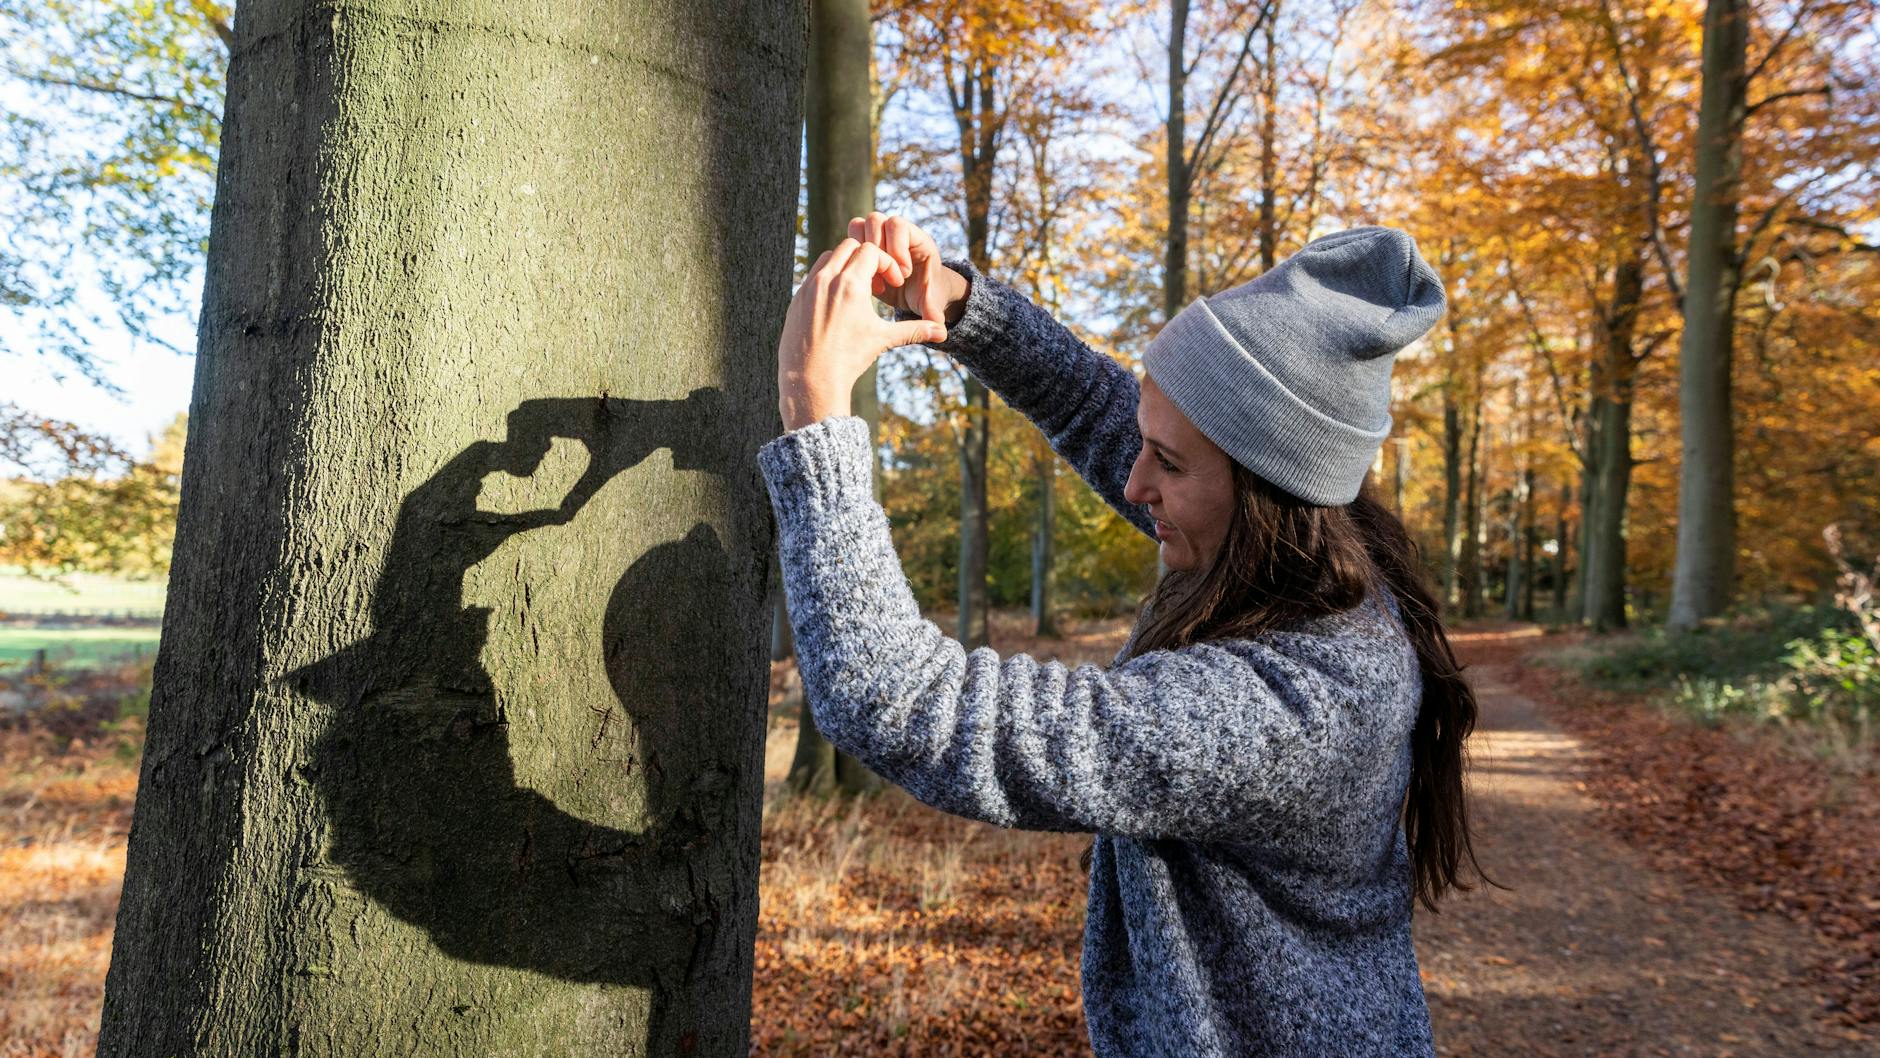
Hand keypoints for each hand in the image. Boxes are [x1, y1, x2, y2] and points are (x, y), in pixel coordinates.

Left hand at [777, 238, 947, 430]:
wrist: (811, 380)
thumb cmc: (848, 359)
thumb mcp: (883, 340)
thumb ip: (914, 330)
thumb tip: (943, 333)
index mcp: (850, 284)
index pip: (871, 251)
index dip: (887, 263)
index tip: (892, 284)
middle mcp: (827, 280)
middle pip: (850, 246)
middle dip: (867, 258)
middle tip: (877, 282)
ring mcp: (808, 287)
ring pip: (829, 257)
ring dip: (846, 264)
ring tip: (858, 289)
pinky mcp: (797, 298)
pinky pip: (814, 275)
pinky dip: (829, 278)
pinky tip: (839, 303)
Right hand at [848, 212, 969, 324]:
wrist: (917, 294)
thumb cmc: (926, 294)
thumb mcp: (929, 303)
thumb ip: (932, 311)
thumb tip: (940, 328)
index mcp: (917, 239)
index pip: (898, 226)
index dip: (897, 248)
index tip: (903, 275)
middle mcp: (896, 233)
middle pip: (875, 220)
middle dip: (876, 250)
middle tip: (886, 279)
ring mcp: (879, 237)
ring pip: (858, 226)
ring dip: (861, 253)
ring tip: (874, 282)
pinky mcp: (865, 247)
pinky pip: (850, 241)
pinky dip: (853, 261)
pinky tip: (865, 285)